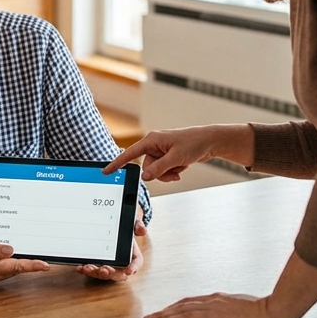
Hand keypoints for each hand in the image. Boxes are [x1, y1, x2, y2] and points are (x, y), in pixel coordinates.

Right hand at [0, 238, 48, 287]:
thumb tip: (11, 251)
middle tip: (39, 257)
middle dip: (25, 264)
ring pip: (5, 272)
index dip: (32, 266)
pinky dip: (2, 266)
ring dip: (13, 264)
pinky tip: (1, 257)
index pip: (15, 267)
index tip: (45, 266)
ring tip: (20, 254)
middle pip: (12, 270)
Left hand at [76, 215, 146, 281]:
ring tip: (87, 268)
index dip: (133, 268)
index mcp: (132, 255)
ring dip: (95, 273)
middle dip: (110, 273)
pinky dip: (85, 269)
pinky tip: (80, 267)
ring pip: (103, 273)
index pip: (135, 263)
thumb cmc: (124, 228)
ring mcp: (109, 265)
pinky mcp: (97, 264)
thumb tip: (142, 230)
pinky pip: (92, 270)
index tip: (129, 271)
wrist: (112, 226)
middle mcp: (121, 263)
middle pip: (118, 273)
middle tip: (103, 270)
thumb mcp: (132, 223)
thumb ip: (138, 225)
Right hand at [104, 124, 253, 181]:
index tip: (106, 171)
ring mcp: (161, 151)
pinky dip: (172, 172)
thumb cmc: (194, 144)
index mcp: (152, 140)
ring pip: (156, 171)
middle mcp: (154, 145)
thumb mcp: (176, 158)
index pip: (130, 154)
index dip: (117, 163)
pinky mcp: (168, 156)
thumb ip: (159, 169)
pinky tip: (182, 167)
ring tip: (180, 169)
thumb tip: (144, 177)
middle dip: (160, 173)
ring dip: (168, 174)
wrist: (210, 141)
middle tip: (174, 170)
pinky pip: (163, 170)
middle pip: (147, 167)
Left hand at [144, 292, 289, 317]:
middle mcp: (212, 304)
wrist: (273, 312)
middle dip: (163, 314)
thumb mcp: (236, 303)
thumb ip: (222, 305)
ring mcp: (217, 314)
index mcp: (215, 299)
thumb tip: (212, 307)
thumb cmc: (258, 309)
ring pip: (186, 317)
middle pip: (182, 308)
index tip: (159, 312)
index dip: (171, 308)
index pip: (187, 302)